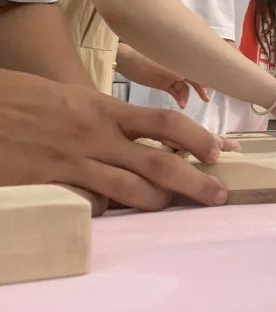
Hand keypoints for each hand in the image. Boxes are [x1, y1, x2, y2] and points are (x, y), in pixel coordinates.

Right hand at [0, 70, 228, 210]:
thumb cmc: (20, 98)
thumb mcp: (69, 98)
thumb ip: (103, 116)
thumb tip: (132, 132)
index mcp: (105, 109)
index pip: (165, 123)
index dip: (198, 138)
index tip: (218, 151)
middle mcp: (97, 135)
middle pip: (161, 161)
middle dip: (196, 181)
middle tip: (219, 195)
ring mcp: (75, 161)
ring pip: (132, 189)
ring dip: (159, 201)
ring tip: (173, 207)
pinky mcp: (52, 183)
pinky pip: (92, 203)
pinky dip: (109, 209)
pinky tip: (115, 213)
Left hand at [116, 45, 209, 107]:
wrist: (124, 61)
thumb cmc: (143, 59)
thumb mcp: (163, 66)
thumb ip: (180, 73)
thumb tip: (194, 79)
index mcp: (182, 58)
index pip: (201, 65)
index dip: (210, 72)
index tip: (220, 80)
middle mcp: (181, 66)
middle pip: (197, 76)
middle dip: (203, 86)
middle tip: (207, 98)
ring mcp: (173, 75)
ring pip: (187, 86)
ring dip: (189, 95)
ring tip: (189, 103)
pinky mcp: (166, 83)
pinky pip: (178, 91)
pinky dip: (181, 98)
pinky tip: (182, 104)